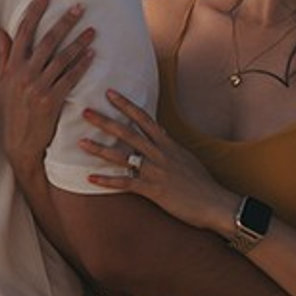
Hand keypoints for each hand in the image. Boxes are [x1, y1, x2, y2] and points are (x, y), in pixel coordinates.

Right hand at [0, 0, 95, 177]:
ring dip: (79, 42)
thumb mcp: (0, 84)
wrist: (19, 142)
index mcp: (11, 67)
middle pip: (47, 40)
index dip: (35, 11)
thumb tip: (0, 32)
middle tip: (79, 7)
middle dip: (64, 21)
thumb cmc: (9, 112)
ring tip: (92, 29)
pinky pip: (70, 77)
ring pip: (62, 57)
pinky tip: (92, 55)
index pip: (23, 32)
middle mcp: (24, 73)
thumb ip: (2, 56)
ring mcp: (38, 87)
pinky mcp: (52, 99)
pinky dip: (82, 65)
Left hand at [77, 88, 235, 234]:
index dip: (126, 104)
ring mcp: (156, 171)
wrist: (215, 202)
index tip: (110, 93)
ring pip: (123, 156)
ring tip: (80, 142)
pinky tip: (90, 179)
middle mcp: (160, 153)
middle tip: (85, 111)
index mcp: (168, 144)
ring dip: (99, 149)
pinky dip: (107, 181)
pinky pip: (126, 183)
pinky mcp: (153, 190)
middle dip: (105, 121)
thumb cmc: (202, 182)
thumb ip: (170, 146)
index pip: (144, 118)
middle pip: (128, 132)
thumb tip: (160, 134)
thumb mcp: (186, 157)